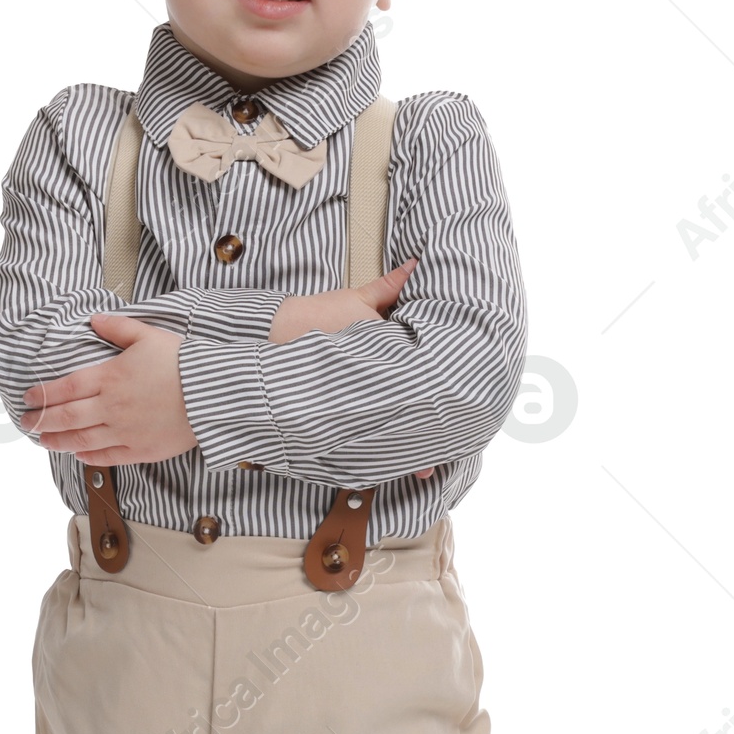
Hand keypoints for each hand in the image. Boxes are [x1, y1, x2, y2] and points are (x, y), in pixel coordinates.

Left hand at [20, 313, 199, 462]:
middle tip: (25, 423)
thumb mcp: (149, 335)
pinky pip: (107, 456)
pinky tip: (76, 453)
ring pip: (81, 439)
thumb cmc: (183, 363)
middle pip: (67, 416)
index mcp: (111, 377)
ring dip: (58, 441)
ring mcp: (125, 431)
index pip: (66, 388)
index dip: (43, 395)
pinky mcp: (140, 450)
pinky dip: (88, 456)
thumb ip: (118, 328)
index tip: (28, 398)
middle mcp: (112, 407)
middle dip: (41, 420)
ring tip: (42, 441)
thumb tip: (95, 320)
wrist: (211, 394)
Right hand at [267, 257, 434, 478]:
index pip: (417, 378)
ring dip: (403, 451)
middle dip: (428, 435)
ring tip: (426, 470)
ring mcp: (350, 404)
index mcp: (381, 357)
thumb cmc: (316, 318)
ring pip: (385, 434)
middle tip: (452, 453)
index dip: (439, 396)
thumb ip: (388, 286)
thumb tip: (416, 263)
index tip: (461, 409)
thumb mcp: (355, 299)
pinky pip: (359, 440)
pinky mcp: (333, 415)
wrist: (272, 335)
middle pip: (406, 413)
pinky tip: (386, 465)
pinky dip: (375, 454)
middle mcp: (369, 385)